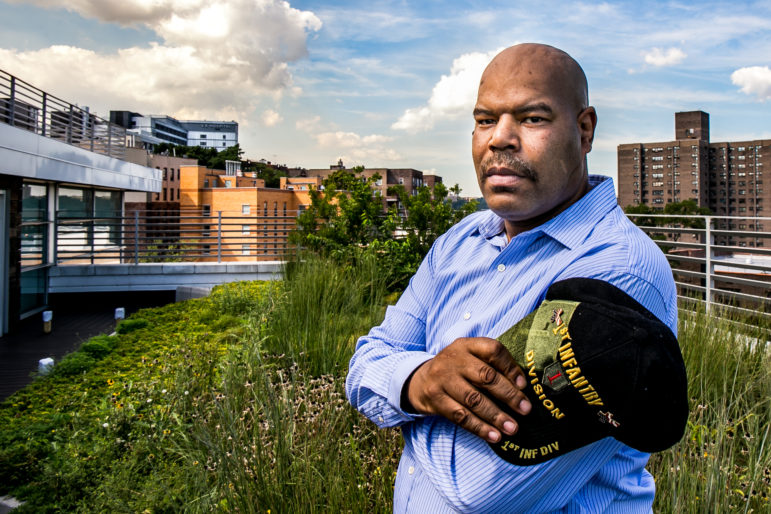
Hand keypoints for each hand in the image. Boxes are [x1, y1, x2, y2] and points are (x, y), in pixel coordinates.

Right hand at [404, 337, 530, 442]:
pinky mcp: (435, 399)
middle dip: (508, 395)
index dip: (510, 367)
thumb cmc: (456, 370)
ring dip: (496, 416)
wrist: (420, 380)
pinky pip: (461, 416)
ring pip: (474, 399)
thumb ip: (492, 366)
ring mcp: (442, 379)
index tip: (523, 385)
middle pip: (485, 376)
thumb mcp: (470, 358)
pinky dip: (479, 428)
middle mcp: (453, 359)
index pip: (492, 350)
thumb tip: (521, 388)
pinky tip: (494, 436)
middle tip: (526, 410)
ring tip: (513, 428)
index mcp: (466, 345)